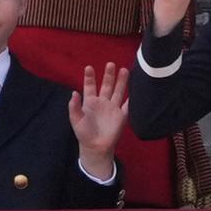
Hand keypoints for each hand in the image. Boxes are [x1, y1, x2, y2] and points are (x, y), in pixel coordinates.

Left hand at [69, 62, 128, 180]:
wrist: (96, 147)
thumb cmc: (84, 133)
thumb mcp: (75, 120)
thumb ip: (74, 107)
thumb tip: (74, 92)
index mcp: (90, 102)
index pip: (90, 86)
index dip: (89, 77)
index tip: (89, 67)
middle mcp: (102, 102)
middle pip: (107, 85)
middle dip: (109, 75)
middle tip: (111, 64)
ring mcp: (112, 108)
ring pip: (118, 91)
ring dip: (122, 81)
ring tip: (125, 70)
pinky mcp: (121, 116)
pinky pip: (127, 105)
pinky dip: (131, 98)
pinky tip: (136, 89)